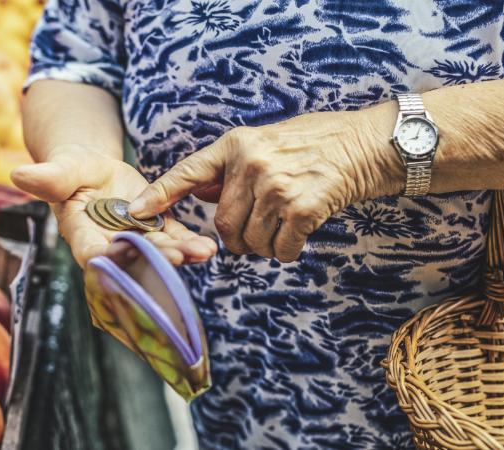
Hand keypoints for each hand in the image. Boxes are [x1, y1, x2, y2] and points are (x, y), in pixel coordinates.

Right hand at [11, 147, 216, 267]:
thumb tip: (18, 174)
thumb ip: (48, 177)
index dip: (106, 257)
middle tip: (176, 257)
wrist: (93, 172)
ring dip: (179, 256)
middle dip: (153, 260)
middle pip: (132, 259)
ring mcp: (135, 241)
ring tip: (201, 252)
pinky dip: (190, 245)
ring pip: (157, 254)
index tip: (121, 253)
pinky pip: (174, 240)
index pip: (92, 252)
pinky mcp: (156, 232)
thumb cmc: (71, 170)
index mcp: (81, 233)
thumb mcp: (62, 169)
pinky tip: (208, 247)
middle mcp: (109, 245)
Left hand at [128, 108, 403, 261]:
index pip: (187, 172)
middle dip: (234, 241)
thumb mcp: (263, 142)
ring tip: (280, 230)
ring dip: (261, 248)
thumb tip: (197, 191)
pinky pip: (279, 249)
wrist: (367, 144)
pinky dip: (285, 252)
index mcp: (236, 144)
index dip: (159, 195)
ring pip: (248, 241)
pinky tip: (298, 236)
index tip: (135, 212)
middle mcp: (250, 163)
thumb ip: (230, 167)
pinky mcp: (301, 208)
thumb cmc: (314, 144)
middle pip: (222, 224)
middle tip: (251, 238)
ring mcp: (275, 186)